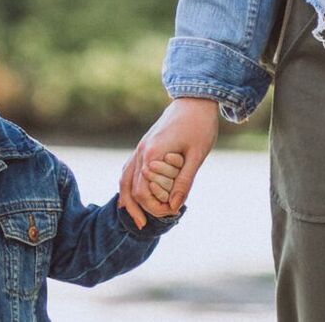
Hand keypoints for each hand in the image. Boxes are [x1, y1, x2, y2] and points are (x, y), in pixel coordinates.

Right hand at [118, 97, 218, 227]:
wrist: (195, 100)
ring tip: (135, 218)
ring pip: (125, 178)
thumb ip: (184, 181)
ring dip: (128, 200)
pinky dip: (127, 185)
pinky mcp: (144, 145)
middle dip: (140, 208)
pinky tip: (131, 196)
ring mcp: (140, 147)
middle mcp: (142, 151)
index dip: (156, 206)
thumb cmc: (199, 126)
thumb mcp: (197, 155)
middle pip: (131, 188)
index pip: (145, 191)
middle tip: (148, 224)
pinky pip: (129, 169)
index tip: (172, 213)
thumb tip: (175, 205)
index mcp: (153, 154)